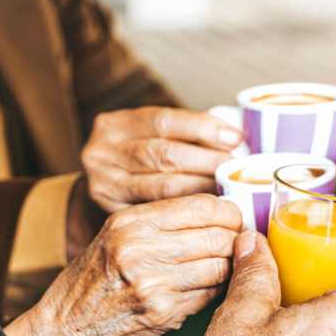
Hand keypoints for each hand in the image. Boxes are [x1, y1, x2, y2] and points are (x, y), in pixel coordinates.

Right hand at [5, 194, 241, 335]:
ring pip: (221, 267)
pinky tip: (201, 291)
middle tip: (237, 248)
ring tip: (219, 270)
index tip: (234, 221)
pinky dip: (213, 293)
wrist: (67, 327)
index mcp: (132, 221)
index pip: (204, 206)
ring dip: (229, 270)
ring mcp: (152, 282)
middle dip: (235, 242)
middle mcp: (140, 248)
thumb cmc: (98, 278)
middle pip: (219, 237)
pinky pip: (210, 295)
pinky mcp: (163, 312)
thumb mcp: (119, 234)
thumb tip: (223, 211)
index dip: (229, 213)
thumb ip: (164, 220)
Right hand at [82, 107, 243, 211]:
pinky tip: (210, 212)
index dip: (203, 128)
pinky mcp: (111, 214)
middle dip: (207, 161)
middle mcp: (102, 152)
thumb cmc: (140, 160)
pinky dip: (188, 212)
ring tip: (230, 188)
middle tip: (236, 168)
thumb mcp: (151, 138)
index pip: (164, 121)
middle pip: (164, 154)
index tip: (235, 138)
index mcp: (116, 124)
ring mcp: (103, 184)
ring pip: (163, 186)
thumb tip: (236, 140)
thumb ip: (184, 135)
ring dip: (203, 188)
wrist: (99, 195)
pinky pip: (158, 213)